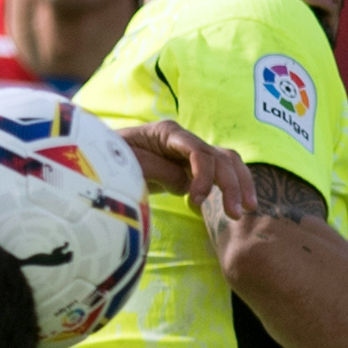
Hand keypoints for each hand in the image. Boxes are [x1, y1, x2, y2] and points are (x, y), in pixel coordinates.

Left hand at [117, 121, 254, 215]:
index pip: (198, 151)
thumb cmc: (109, 159)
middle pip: (219, 157)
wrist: (101, 158)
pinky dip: (232, 186)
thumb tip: (186, 183)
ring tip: (246, 210)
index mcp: (167, 133)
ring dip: (240, 184)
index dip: (204, 177)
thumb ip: (157, 170)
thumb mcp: (127, 164)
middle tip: (235, 214)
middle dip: (231, 184)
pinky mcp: (191, 166)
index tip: (198, 202)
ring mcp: (190, 152)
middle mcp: (183, 139)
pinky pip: (219, 172)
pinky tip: (240, 205)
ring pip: (227, 162)